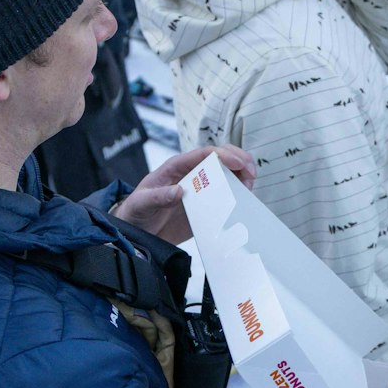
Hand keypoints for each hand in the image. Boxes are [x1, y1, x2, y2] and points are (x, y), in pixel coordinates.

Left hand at [113, 144, 258, 244]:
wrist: (138, 233)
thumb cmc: (136, 211)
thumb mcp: (142, 203)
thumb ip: (158, 197)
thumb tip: (180, 191)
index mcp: (176, 167)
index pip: (203, 154)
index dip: (223, 154)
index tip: (238, 163)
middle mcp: (191, 174)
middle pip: (221, 159)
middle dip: (240, 161)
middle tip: (251, 174)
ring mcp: (200, 190)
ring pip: (227, 175)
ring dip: (242, 177)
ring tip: (250, 188)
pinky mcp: (206, 206)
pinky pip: (226, 197)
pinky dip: (238, 196)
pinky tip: (245, 202)